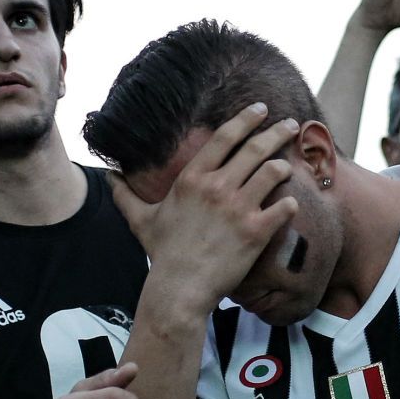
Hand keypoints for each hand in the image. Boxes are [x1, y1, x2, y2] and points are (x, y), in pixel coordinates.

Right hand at [111, 104, 301, 314]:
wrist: (179, 289)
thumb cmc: (163, 254)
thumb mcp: (141, 220)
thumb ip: (126, 195)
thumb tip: (108, 177)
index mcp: (192, 178)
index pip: (225, 136)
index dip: (246, 118)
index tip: (261, 109)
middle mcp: (217, 187)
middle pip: (255, 147)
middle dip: (277, 131)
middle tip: (291, 124)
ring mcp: (238, 208)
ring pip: (273, 171)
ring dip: (285, 166)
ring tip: (290, 165)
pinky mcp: (256, 231)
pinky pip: (284, 206)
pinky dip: (290, 202)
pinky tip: (291, 203)